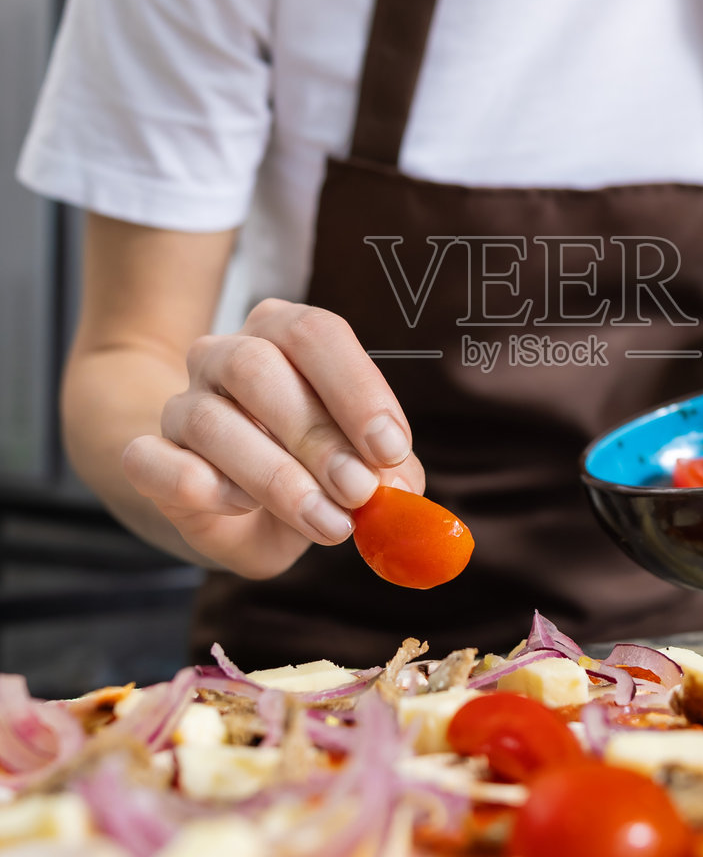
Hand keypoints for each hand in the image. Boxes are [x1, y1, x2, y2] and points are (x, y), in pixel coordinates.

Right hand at [121, 299, 423, 578]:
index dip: (356, 389)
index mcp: (282, 334)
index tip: (389, 449)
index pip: (315, 333)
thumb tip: (401, 490)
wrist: (231, 511)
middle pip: (259, 367)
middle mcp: (224, 356)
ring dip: (275, 477)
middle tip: (358, 492)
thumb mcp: (357, 470)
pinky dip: (199, 486)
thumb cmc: (308, 472)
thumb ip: (385, 472)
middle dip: (316, 435)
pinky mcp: (147, 457)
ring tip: (326, 523)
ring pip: (210, 420)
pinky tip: (240, 509)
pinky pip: (153, 461)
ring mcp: (179, 404)